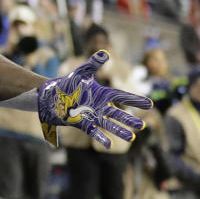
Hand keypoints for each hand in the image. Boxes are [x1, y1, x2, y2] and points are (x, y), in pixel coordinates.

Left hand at [37, 50, 152, 148]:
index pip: (121, 96)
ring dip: (120, 131)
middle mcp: (99, 106)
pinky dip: (102, 138)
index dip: (134, 100)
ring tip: (131, 137)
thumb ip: (93, 64)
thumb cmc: (66, 84)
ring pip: (109, 124)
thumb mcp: (80, 73)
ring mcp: (92, 116)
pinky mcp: (82, 124)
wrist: (50, 97)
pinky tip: (110, 145)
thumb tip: (104, 53)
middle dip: (129, 119)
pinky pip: (94, 132)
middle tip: (142, 126)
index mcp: (102, 94)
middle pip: (118, 113)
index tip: (149, 104)